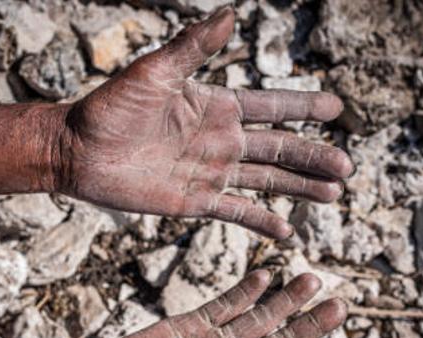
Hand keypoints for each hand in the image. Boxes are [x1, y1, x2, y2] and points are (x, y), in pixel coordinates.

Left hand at [56, 7, 353, 238]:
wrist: (76, 151)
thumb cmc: (110, 106)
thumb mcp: (155, 72)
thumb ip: (194, 47)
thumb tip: (231, 13)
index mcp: (218, 107)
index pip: (273, 106)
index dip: (305, 107)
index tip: (337, 107)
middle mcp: (223, 140)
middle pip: (281, 148)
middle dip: (314, 156)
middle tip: (347, 166)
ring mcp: (213, 173)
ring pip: (268, 181)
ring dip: (301, 188)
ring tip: (333, 194)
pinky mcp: (197, 202)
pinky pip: (237, 213)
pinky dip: (262, 222)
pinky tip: (287, 231)